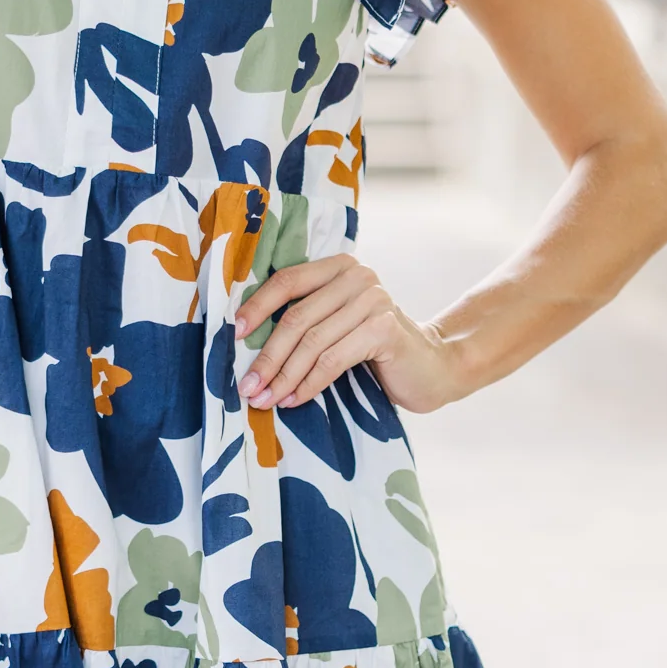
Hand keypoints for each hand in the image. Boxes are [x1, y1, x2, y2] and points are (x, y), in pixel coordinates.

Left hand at [233, 254, 463, 416]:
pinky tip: (296, 400)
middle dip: (267, 357)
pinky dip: (310, 383)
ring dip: (284, 376)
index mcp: (339, 267)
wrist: (431, 367)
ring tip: (266, 400)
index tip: (235, 336)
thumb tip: (247, 341)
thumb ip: (306, 320)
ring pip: (312, 342)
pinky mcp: (385, 329)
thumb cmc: (375, 349)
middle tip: (247, 387)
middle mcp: (357, 276)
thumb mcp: (337, 324)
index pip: (287, 281)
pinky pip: (334, 359)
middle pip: (296, 317)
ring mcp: (374, 300)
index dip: (257, 307)